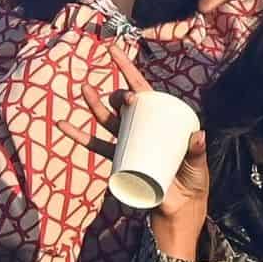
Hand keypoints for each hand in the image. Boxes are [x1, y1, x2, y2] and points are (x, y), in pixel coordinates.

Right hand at [83, 45, 209, 252]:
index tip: (113, 51)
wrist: (180, 209)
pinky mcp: (119, 161)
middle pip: (124, 104)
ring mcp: (129, 144)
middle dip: (117, 93)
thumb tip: (197, 136)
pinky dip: (80, 137)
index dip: (127, 70)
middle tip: (122, 98)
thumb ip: (197, 153)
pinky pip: (96, 147)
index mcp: (160, 121)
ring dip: (95, 106)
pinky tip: (65, 126)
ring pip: (108, 121)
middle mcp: (142, 128)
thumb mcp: (197, 166)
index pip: (143, 90)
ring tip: (85, 90)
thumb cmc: (192, 184)